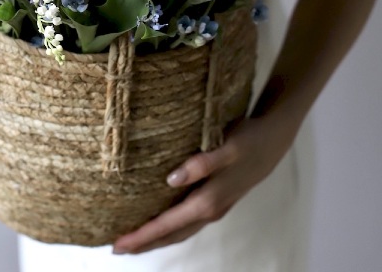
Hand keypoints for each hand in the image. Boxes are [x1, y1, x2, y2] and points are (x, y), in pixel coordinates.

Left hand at [112, 111, 300, 254]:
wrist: (273, 141)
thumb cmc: (247, 141)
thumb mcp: (227, 148)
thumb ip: (202, 164)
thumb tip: (171, 180)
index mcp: (208, 202)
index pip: (168, 225)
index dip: (143, 236)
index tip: (119, 243)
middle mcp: (210, 211)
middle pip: (171, 235)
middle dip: (144, 243)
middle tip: (116, 248)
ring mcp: (214, 208)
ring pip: (180, 231)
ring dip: (157, 238)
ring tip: (134, 240)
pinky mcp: (217, 200)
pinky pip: (188, 222)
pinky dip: (171, 228)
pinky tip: (161, 223)